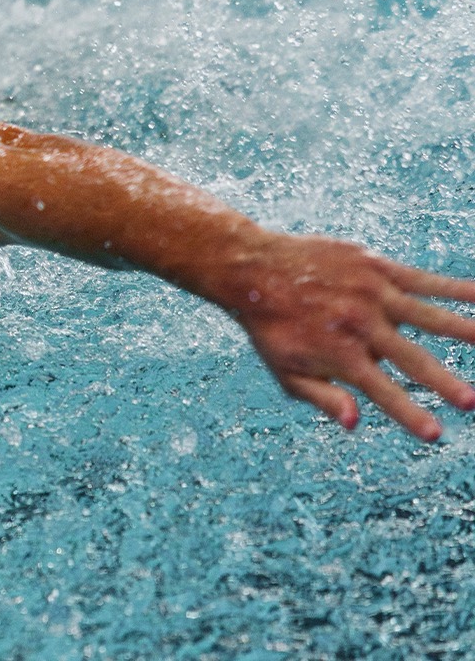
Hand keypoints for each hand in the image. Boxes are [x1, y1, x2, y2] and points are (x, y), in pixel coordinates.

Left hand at [209, 233, 474, 439]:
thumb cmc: (271, 328)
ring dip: (464, 332)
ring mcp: (371, 293)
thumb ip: (322, 396)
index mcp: (339, 354)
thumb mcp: (286, 370)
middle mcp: (359, 324)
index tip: (435, 435)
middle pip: (412, 360)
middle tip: (472, 403)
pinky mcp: (377, 268)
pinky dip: (456, 289)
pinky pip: (424, 280)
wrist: (251, 269)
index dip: (409, 415)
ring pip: (429, 316)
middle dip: (444, 383)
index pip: (382, 392)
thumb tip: (354, 423)